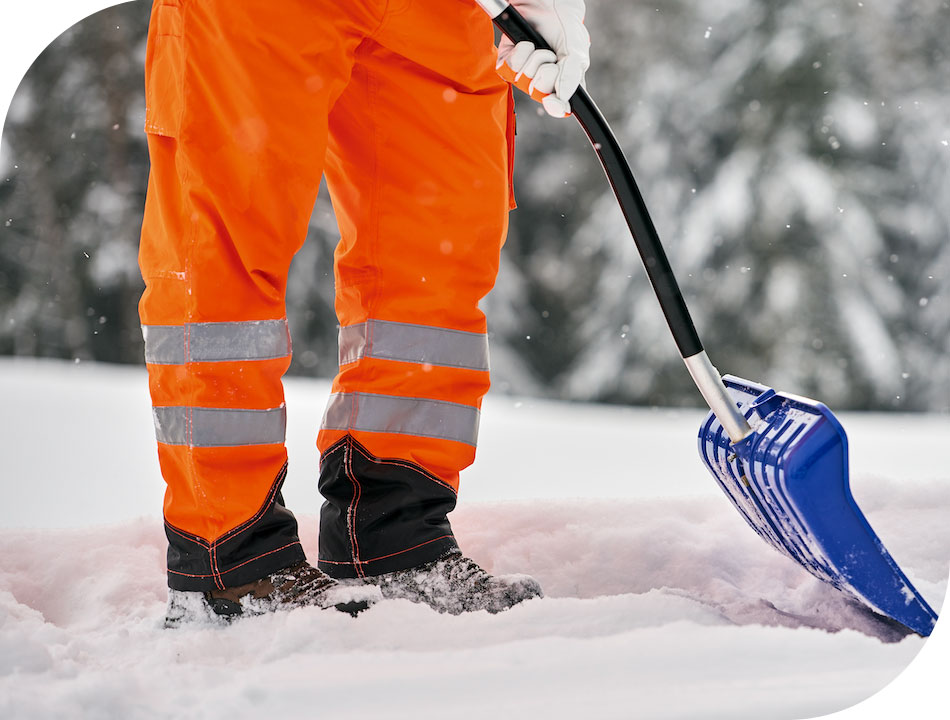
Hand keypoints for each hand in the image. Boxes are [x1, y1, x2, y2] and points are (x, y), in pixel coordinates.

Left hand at [496, 0, 589, 117]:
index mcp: (563, 82)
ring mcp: (524, 71)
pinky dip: (519, 54)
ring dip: (534, 61)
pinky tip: (525, 44)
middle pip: (540, 93)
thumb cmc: (564, 24)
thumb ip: (572, 75)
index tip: (552, 101)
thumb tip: (564, 98)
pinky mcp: (508, 60)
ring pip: (524, 81)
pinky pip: (509, 69)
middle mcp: (542, 80)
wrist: (546, 1)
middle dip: (546, 74)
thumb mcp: (576, 50)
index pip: (559, 106)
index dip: (555, 107)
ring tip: (540, 48)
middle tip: (552, 57)